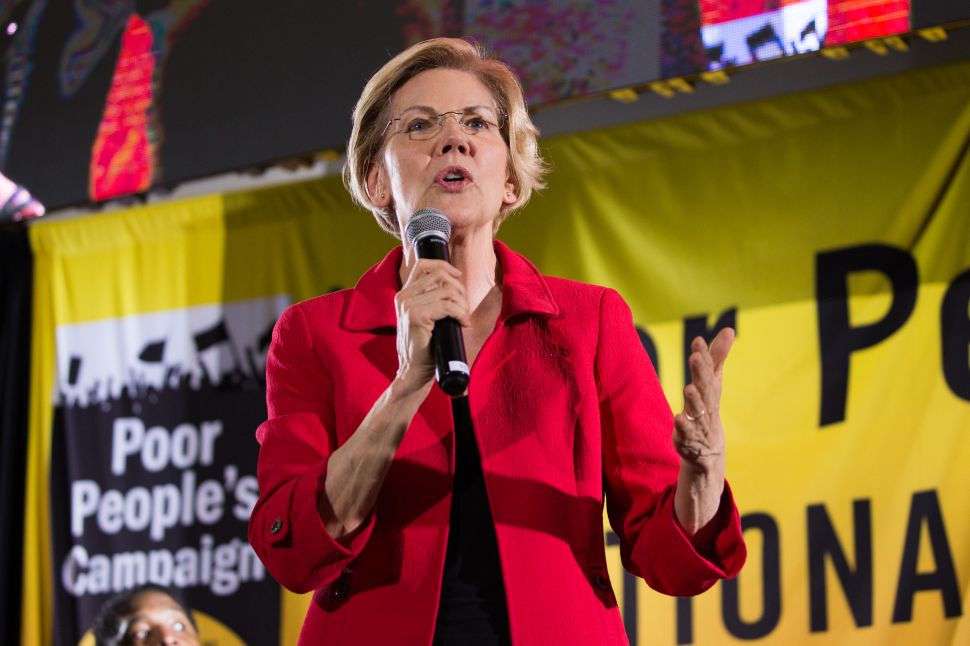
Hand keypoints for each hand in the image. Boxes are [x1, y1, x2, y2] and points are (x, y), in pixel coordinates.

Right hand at [393, 259, 469, 392]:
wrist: (413, 371)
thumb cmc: (424, 347)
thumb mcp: (427, 317)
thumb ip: (432, 299)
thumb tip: (454, 283)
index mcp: (404, 294)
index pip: (423, 265)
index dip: (444, 266)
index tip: (458, 277)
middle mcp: (403, 297)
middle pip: (439, 275)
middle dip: (459, 289)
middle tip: (464, 308)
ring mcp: (408, 306)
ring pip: (447, 291)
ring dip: (462, 305)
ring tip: (464, 319)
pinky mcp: (416, 317)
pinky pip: (448, 306)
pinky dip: (461, 313)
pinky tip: (463, 324)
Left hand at [673, 328, 734, 471]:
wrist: (708, 450)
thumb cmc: (707, 408)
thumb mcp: (713, 382)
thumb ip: (717, 357)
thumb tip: (729, 329)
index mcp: (710, 388)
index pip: (708, 370)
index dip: (704, 356)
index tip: (697, 341)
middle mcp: (706, 403)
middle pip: (704, 387)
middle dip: (701, 372)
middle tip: (696, 357)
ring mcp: (698, 421)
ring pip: (697, 409)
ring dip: (694, 399)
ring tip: (689, 388)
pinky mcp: (688, 438)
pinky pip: (686, 432)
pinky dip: (683, 426)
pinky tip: (677, 418)